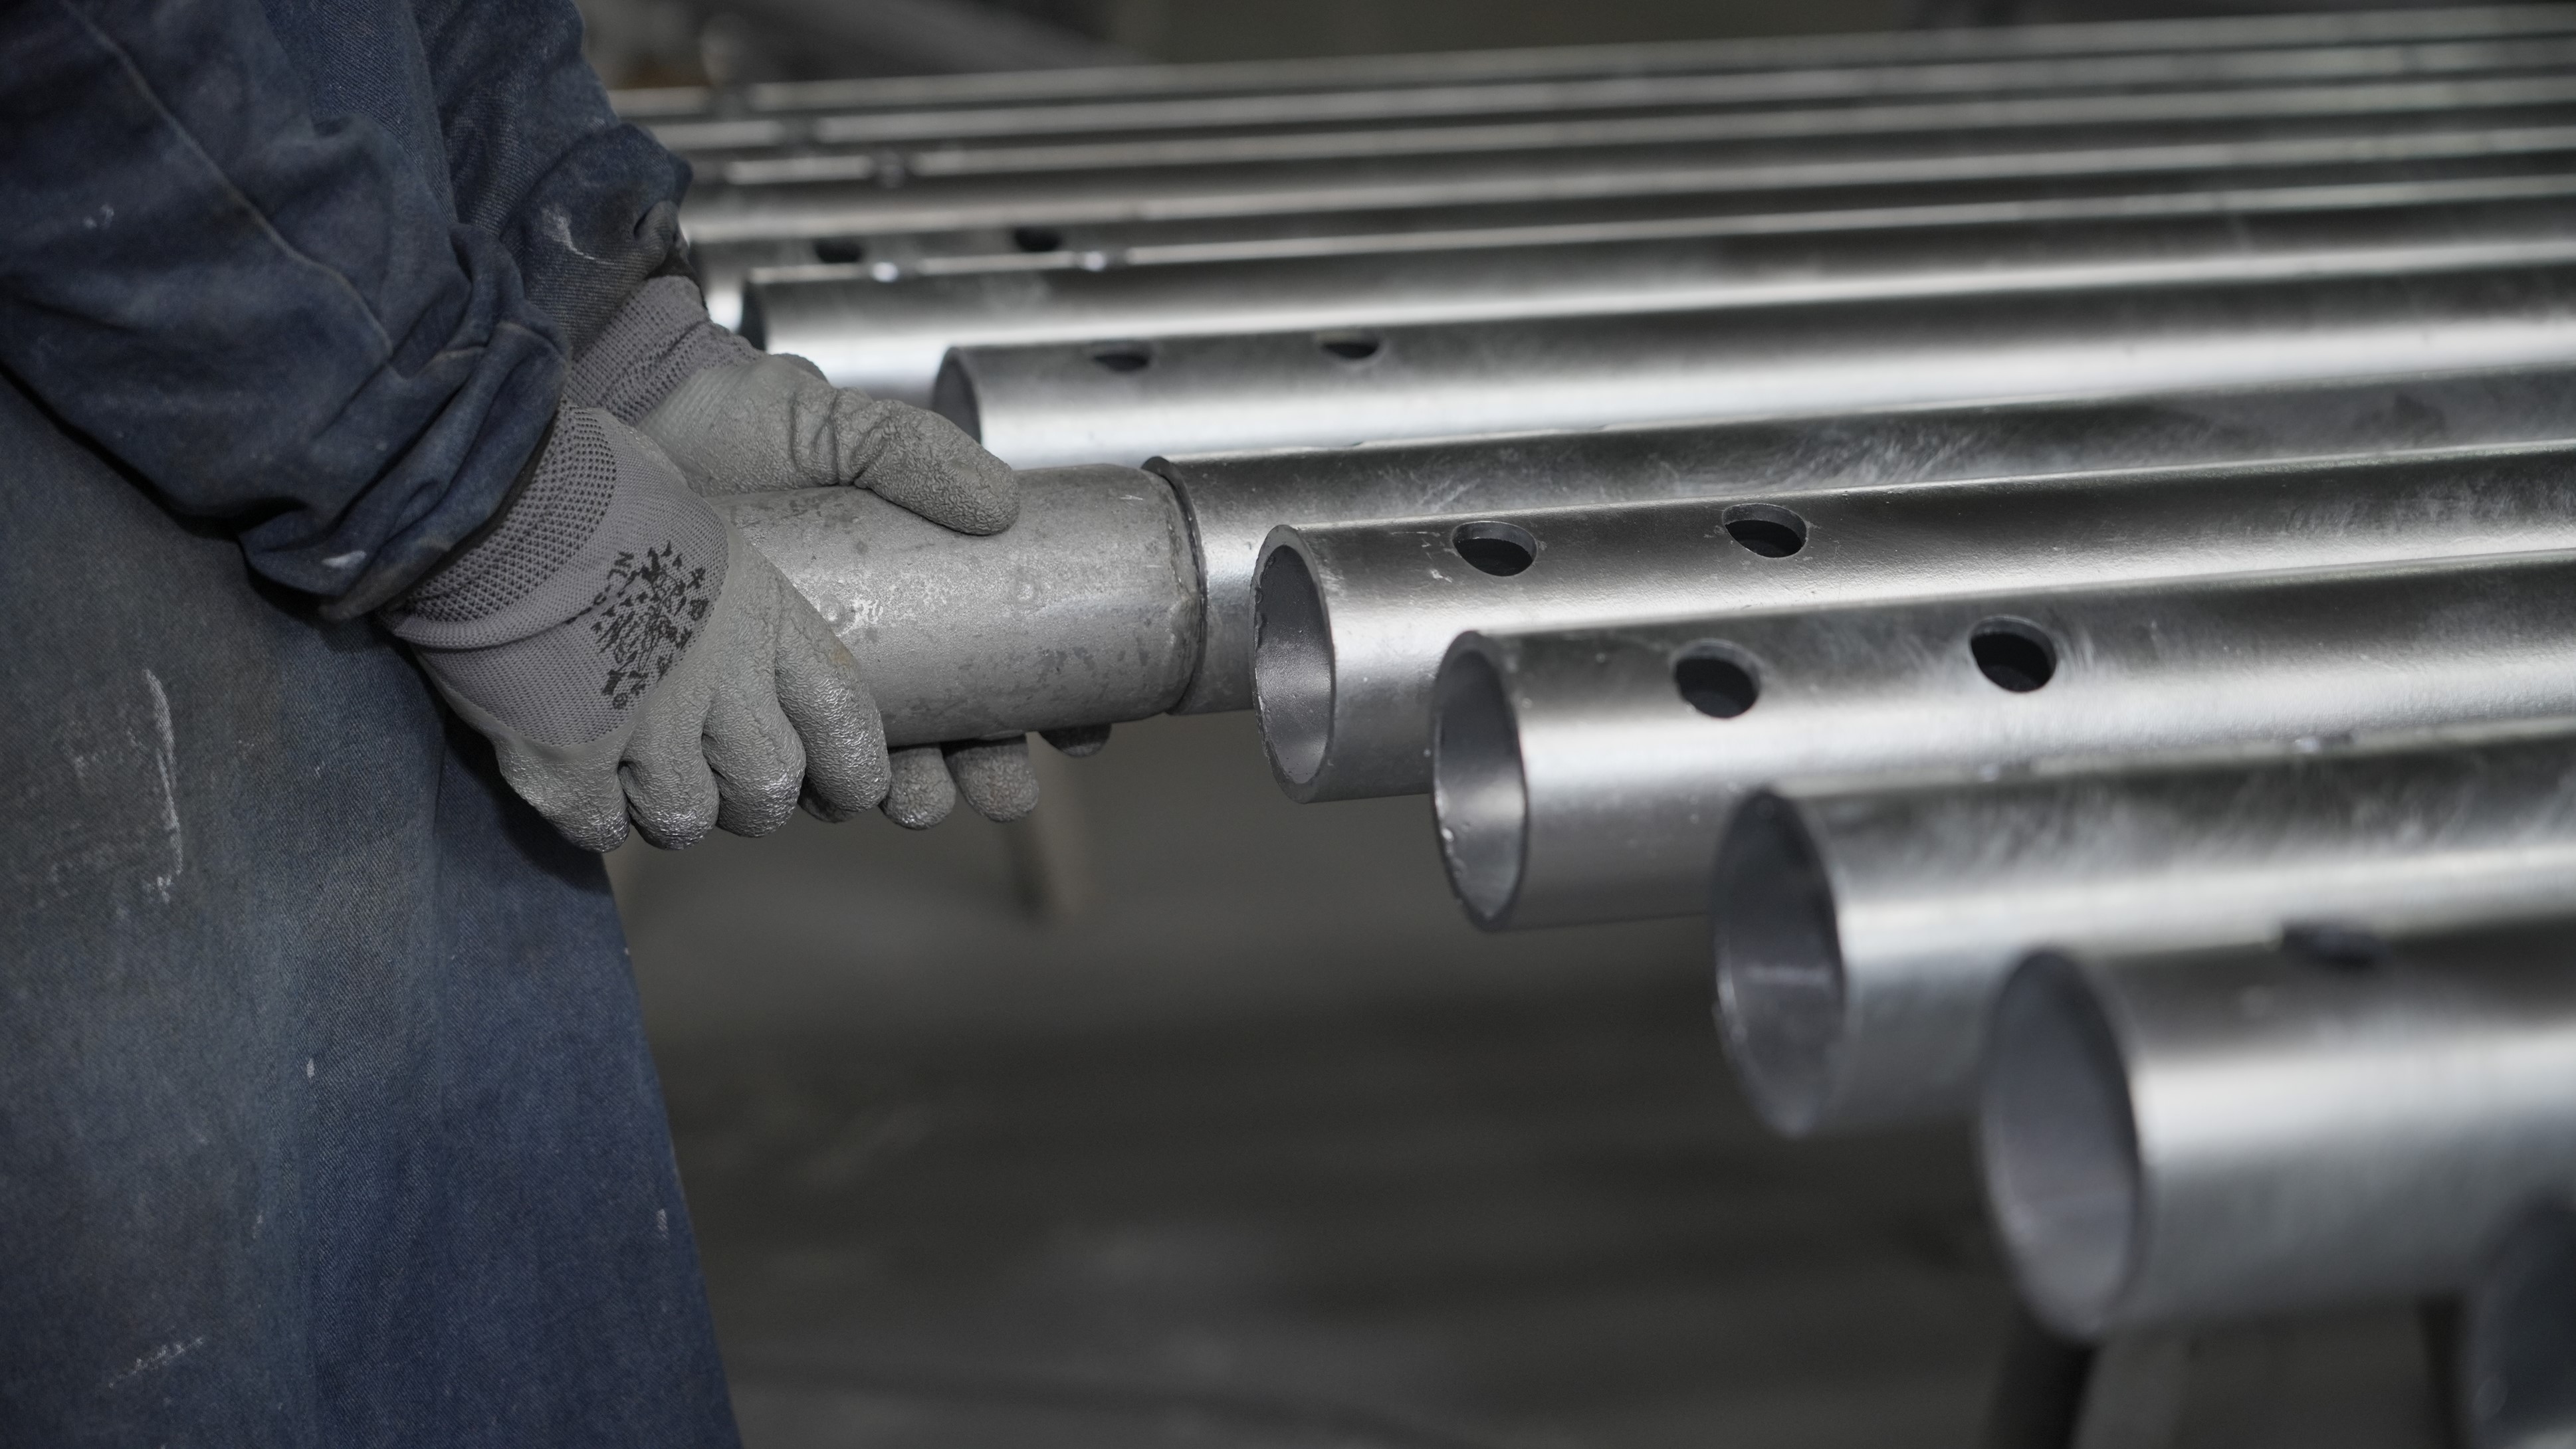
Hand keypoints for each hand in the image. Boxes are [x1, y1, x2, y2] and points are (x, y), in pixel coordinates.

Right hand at [389, 407, 886, 850]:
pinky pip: (600, 826)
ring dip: (668, 810)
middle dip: (751, 802)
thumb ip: (727, 576)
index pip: (844, 716)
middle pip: (770, 787)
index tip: (851, 789)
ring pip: (688, 817)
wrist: (499, 491)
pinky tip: (579, 788)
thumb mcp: (697, 516)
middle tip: (725, 788)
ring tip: (642, 782)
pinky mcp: (570, 758)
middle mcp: (721, 678)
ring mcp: (647, 726)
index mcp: (763, 611)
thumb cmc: (592, 480)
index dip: (854, 767)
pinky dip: (593, 817)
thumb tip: (722, 577)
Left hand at [565, 274, 1085, 827]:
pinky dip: (798, 792)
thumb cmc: (734, 418)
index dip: (1048, 711)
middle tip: (989, 792)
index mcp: (908, 596)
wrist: (620, 423)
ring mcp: (786, 687)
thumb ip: (917, 453)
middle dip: (977, 776)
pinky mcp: (716, 705)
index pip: (998, 667)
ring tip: (911, 802)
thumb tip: (1004, 507)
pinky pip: (764, 769)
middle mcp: (859, 653)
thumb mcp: (837, 425)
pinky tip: (817, 797)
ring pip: (863, 769)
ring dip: (904, 795)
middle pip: (945, 738)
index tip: (1079, 738)